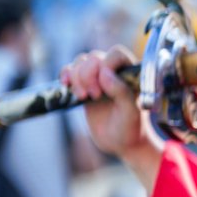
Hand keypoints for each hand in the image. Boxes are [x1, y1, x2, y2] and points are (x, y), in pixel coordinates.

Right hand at [60, 46, 161, 191]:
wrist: (119, 142)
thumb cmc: (130, 128)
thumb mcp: (130, 113)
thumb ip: (121, 92)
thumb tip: (105, 73)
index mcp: (130, 74)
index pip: (116, 54)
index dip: (105, 66)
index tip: (102, 89)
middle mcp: (114, 71)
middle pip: (94, 57)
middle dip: (88, 75)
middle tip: (94, 97)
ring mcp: (98, 77)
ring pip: (81, 61)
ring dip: (77, 77)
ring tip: (82, 97)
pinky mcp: (84, 85)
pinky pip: (70, 70)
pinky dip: (65, 74)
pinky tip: (66, 85)